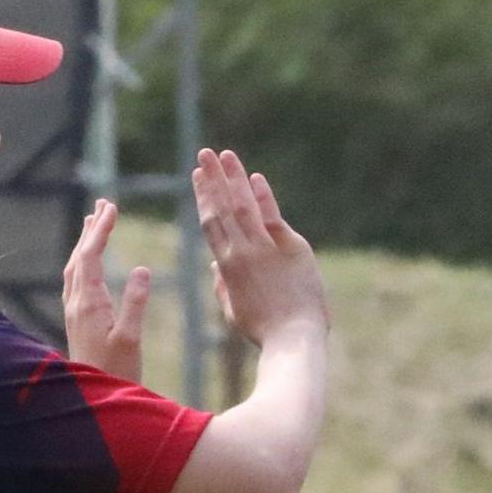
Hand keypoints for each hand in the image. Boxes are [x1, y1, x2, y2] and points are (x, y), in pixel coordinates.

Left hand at [63, 199, 151, 379]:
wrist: (94, 400)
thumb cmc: (116, 372)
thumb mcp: (130, 339)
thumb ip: (135, 303)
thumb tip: (141, 269)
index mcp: (88, 304)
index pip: (91, 257)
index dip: (100, 231)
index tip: (112, 207)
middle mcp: (76, 304)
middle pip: (79, 257)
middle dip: (92, 229)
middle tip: (104, 203)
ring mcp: (74, 312)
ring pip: (75, 268)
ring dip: (85, 243)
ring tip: (94, 223)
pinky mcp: (77, 321)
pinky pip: (76, 281)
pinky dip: (83, 262)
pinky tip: (89, 263)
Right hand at [192, 149, 328, 347]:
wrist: (293, 338)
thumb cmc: (265, 330)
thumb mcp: (235, 311)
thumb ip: (222, 286)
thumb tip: (212, 265)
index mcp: (227, 267)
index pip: (211, 224)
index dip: (204, 198)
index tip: (198, 176)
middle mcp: (242, 252)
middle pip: (222, 208)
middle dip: (213, 179)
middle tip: (204, 154)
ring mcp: (266, 248)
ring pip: (244, 206)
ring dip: (233, 178)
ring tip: (225, 155)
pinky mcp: (291, 248)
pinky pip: (272, 217)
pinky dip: (263, 196)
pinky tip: (255, 177)